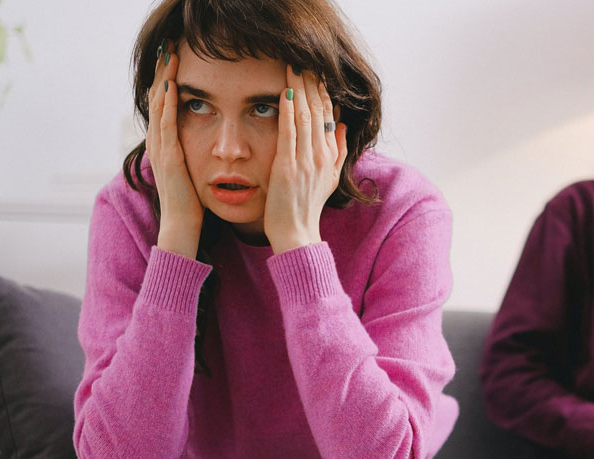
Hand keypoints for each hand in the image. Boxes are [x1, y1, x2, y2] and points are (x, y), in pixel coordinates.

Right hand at [146, 40, 203, 258]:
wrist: (182, 225)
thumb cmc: (190, 200)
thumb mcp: (190, 168)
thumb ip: (191, 149)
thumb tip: (205, 136)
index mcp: (164, 143)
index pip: (164, 102)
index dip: (167, 78)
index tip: (175, 56)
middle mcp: (158, 142)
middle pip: (157, 97)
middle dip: (163, 71)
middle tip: (169, 46)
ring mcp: (160, 150)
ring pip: (159, 106)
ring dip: (164, 79)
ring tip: (169, 56)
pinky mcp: (168, 158)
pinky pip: (167, 125)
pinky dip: (168, 104)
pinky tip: (172, 85)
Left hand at [264, 66, 347, 253]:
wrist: (297, 233)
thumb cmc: (306, 207)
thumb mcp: (329, 178)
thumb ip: (337, 150)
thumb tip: (339, 124)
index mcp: (329, 155)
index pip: (327, 115)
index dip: (322, 90)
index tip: (315, 70)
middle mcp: (321, 156)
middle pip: (318, 111)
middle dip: (311, 82)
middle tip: (304, 58)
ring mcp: (306, 162)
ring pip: (305, 117)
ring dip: (300, 90)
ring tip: (295, 66)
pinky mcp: (288, 168)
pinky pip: (289, 134)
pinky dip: (288, 112)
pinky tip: (285, 93)